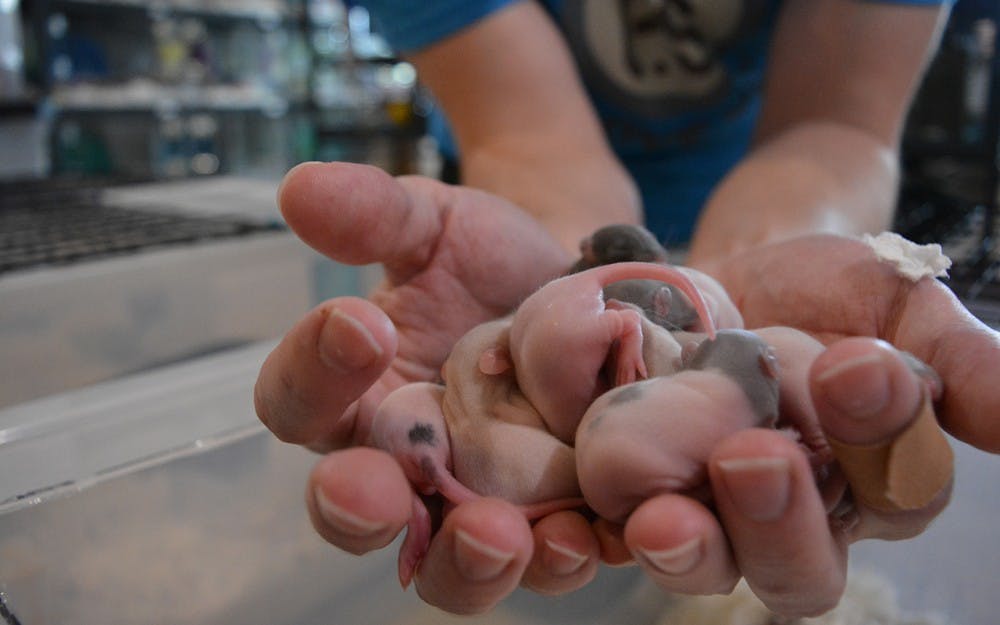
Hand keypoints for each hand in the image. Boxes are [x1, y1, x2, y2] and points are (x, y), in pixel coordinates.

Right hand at [254, 161, 605, 613]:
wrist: (589, 278)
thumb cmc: (492, 256)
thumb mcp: (435, 224)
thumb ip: (375, 214)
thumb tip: (300, 187)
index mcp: (358, 397)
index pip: (299, 404)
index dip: (314, 373)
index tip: (360, 323)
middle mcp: (408, 468)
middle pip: (361, 516)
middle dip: (363, 511)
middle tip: (378, 491)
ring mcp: (484, 505)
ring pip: (454, 570)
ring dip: (469, 562)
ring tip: (500, 534)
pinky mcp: (561, 520)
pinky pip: (553, 561)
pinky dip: (566, 558)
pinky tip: (589, 537)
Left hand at [612, 234, 999, 615]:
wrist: (732, 269)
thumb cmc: (829, 294)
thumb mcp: (903, 310)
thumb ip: (964, 365)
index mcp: (872, 487)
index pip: (895, 495)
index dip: (883, 442)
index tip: (854, 367)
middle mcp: (791, 517)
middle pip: (796, 566)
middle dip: (776, 521)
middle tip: (750, 458)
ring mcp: (705, 509)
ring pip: (704, 562)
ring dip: (687, 547)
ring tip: (661, 520)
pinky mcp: (629, 490)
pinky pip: (614, 527)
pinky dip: (600, 526)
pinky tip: (588, 512)